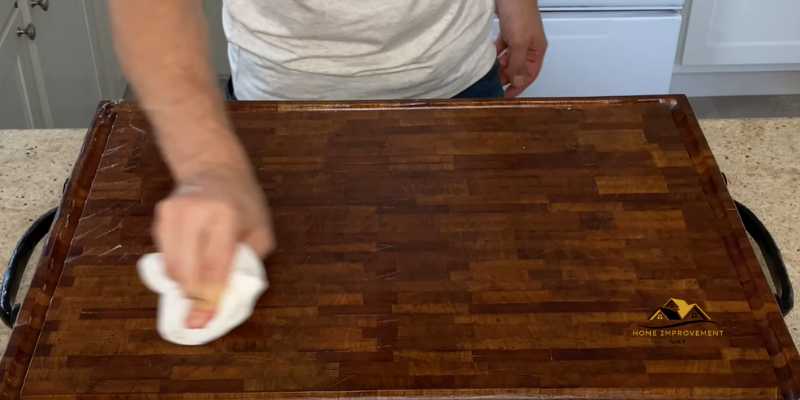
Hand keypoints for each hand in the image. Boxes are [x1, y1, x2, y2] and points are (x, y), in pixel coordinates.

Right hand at [152, 166, 274, 328]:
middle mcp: (194, 211)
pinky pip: (164, 255)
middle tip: (198, 316)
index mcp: (225, 214)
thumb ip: (246, 264)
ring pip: (170, 266)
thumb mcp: (260, 232)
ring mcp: (172, 212)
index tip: (205, 321)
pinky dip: (176, 268)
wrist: (215, 169)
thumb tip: (225, 298)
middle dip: (193, 297)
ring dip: (183, 285)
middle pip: (186, 269)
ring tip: (198, 288)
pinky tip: (191, 263)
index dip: (210, 297)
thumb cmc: (244, 204)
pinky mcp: (160, 215)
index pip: (214, 265)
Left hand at [495, 0, 547, 97]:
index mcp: (537, 50)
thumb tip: (518, 82)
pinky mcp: (508, 30)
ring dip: (500, 67)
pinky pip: (502, 47)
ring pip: (509, 58)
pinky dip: (495, 54)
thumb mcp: (519, 42)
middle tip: (494, 87)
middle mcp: (529, 45)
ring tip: (489, 76)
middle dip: (508, 78)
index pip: (529, 75)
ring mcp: (518, 37)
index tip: (506, 97)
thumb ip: (518, 63)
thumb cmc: (519, 11)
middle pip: (519, 67)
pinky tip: (487, 58)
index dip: (518, 87)